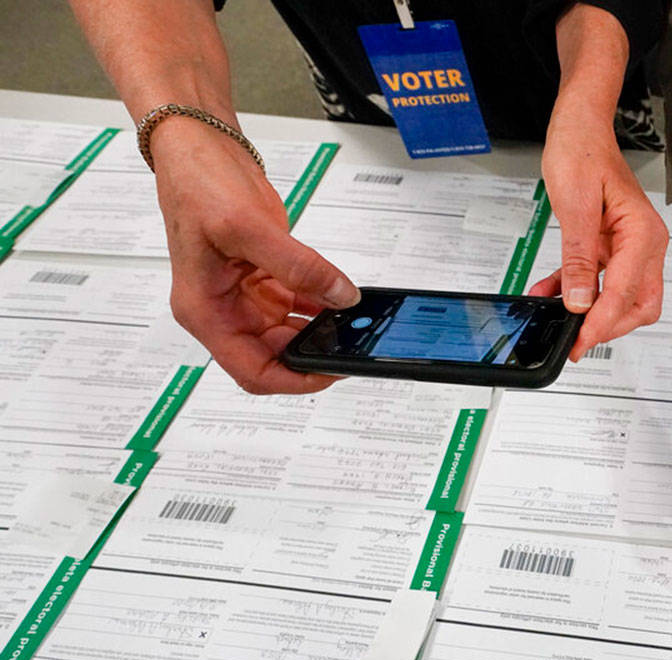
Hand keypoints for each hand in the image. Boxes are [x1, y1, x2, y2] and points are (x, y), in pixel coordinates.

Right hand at [152, 118, 359, 393]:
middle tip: (353, 344)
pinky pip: (296, 305)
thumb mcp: (247, 227)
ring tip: (355, 326)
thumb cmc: (196, 183)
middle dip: (312, 353)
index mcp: (205, 311)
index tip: (330, 371)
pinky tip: (343, 301)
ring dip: (320, 331)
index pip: (251, 370)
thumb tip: (341, 296)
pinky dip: (320, 306)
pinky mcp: (263, 278)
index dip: (293, 380)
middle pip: (273, 357)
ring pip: (288, 333)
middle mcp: (223, 310)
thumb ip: (299, 267)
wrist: (198, 146)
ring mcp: (243, 296)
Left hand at [526, 3, 666, 361]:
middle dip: (609, 327)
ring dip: (593, 314)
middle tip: (575, 342)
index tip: (580, 340)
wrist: (580, 126)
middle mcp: (644, 244)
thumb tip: (578, 301)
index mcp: (642, 233)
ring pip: (622, 299)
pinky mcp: (612, 247)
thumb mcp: (575, 206)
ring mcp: (630, 247)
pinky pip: (600, 281)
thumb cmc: (582, 151)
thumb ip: (578, 258)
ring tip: (558, 321)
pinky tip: (551, 295)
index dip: (601, 322)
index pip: (625, 292)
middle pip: (638, 305)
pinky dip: (578, 292)